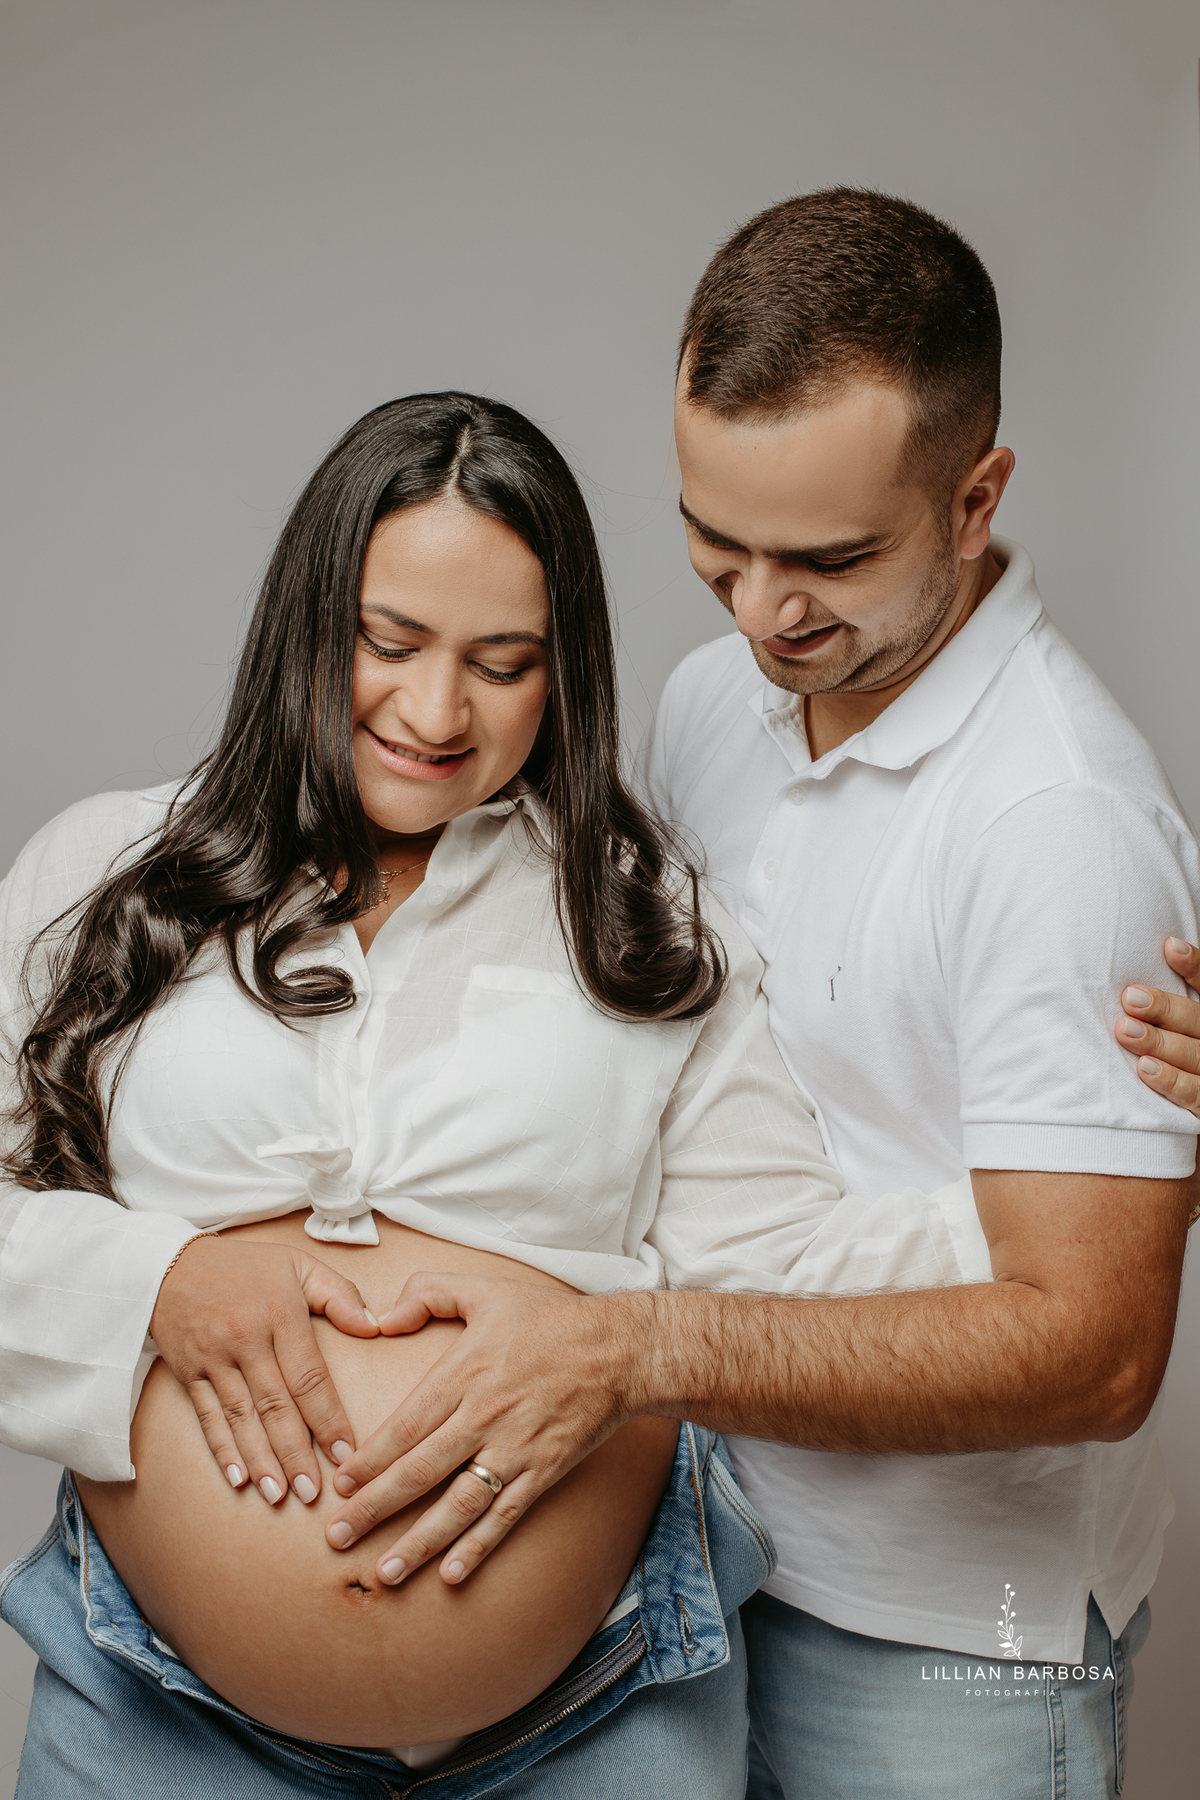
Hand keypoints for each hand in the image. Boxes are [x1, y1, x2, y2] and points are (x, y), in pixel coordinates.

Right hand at [149, 1236, 379, 1505]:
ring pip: (241, 1417)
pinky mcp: (188, 1372)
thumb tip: (376, 1328)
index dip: (328, 1417)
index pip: (309, 1375)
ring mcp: (214, 1358)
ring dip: (261, 1459)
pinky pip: (207, 1416)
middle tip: (314, 1492)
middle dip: (295, 1452)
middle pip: (275, 1405)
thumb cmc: (246, 1266)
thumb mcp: (298, 1265)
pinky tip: (238, 1479)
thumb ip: (339, 1295)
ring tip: (280, 1495)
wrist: (169, 1263)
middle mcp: (246, 1339)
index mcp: (280, 1313)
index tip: (347, 1453)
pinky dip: (222, 1450)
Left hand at [323, 1273, 641, 1585]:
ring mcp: (515, 1448)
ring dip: (418, 1542)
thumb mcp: (485, 1290)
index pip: (405, 1425)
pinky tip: (451, 1574)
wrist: (619, 1349)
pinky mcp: (544, 1470)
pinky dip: (479, 1547)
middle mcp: (484, 1416)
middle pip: (419, 1472)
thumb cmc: (549, 1320)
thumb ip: (429, 1293)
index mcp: (464, 1373)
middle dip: (374, 1508)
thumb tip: (381, 1317)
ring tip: (383, 1573)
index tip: (339, 1485)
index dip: (369, 1459)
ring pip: (458, 1504)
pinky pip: (506, 1515)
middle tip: (337, 1538)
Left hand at [1116, 937, 1199, 1119]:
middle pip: (1199, 1021)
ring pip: (1195, 1055)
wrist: (1191, 1109)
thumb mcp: (1178, 1030)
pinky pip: (1195, 1094)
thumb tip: (1138, 964)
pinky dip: (1171, 1082)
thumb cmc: (1176, 1061)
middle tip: (1130, 998)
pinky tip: (1145, 1069)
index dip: (1195, 966)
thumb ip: (1166, 1010)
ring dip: (1160, 1042)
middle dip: (1165, 1009)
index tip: (1170, 947)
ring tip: (1126, 1030)